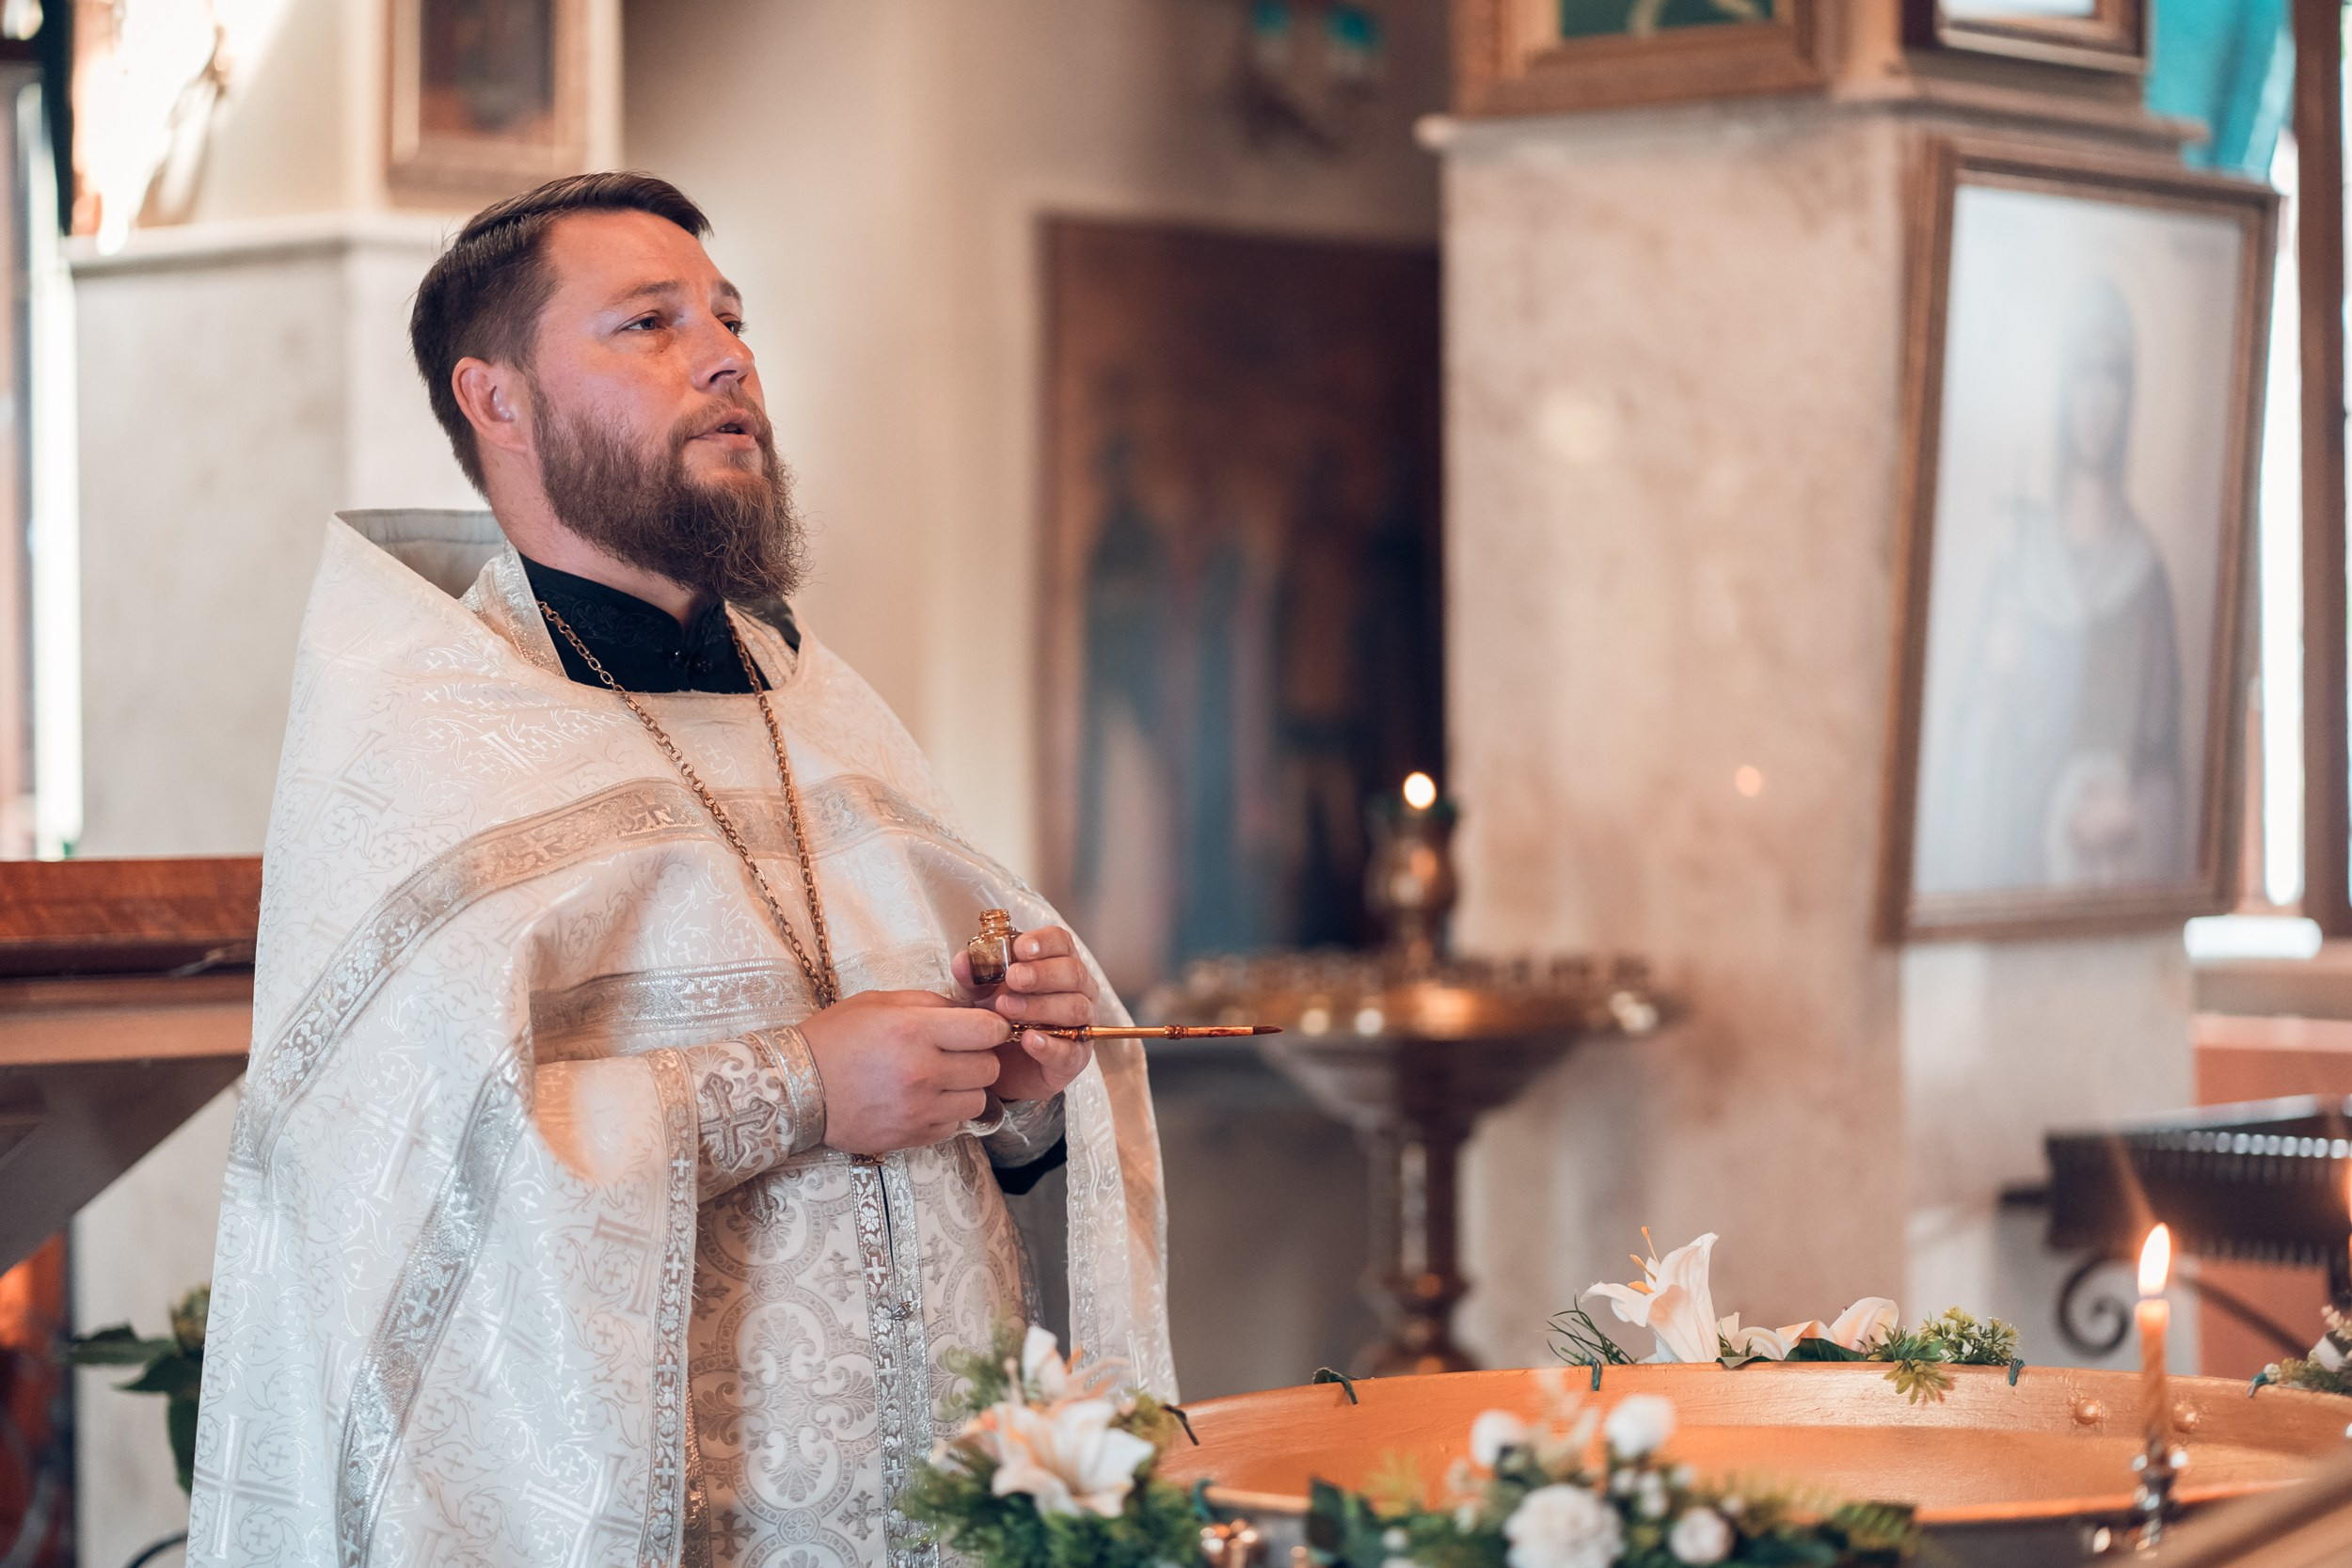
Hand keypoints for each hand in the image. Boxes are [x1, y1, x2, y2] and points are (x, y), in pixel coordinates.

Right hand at [799, 989, 1008, 1153]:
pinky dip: (947, 1114)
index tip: (981, 1027)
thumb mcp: (879, 1002)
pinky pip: (954, 1126)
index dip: (992, 1026)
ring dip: (967, 1088)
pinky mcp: (911, 1137)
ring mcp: (917, 1110)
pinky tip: (924, 1101)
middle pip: (990, 1068)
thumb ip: (929, 1003)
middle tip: (959, 1052)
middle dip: (980, 1056)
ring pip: (978, 1101)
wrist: (794, 1087)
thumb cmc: (835, 1037)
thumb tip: (970, 1010)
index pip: (988, 1030)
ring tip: (942, 1079)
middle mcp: (921, 1072)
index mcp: (914, 1031)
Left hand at [952, 924, 1097, 1103]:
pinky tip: (1028, 1040)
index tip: (1020, 948)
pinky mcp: (1075, 1057)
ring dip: (1040, 1007)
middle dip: (1042, 974)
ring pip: (1074, 1008)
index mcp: (1058, 963)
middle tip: (1013, 978)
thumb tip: (962, 961)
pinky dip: (1049, 1045)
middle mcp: (1078, 990)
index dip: (1044, 942)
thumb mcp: (981, 993)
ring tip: (1008, 1009)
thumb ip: (974, 976)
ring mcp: (1080, 1024)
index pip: (1061, 942)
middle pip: (1072, 973)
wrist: (998, 1065)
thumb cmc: (998, 1017)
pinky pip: (1070, 1050)